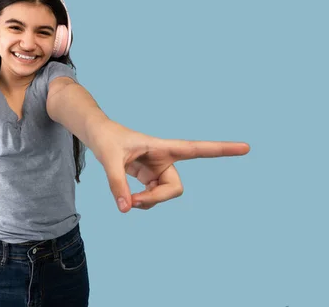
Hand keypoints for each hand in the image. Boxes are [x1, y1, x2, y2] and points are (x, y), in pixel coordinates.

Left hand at [91, 120, 250, 212]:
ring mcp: (158, 170)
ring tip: (127, 199)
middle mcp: (165, 159)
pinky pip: (152, 198)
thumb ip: (117, 184)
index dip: (221, 149)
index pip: (197, 149)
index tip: (246, 147)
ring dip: (148, 202)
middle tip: (134, 202)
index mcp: (164, 147)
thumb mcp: (109, 159)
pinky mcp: (149, 178)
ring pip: (164, 196)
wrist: (98, 136)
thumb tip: (125, 209)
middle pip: (175, 188)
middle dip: (157, 199)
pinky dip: (141, 202)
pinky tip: (128, 198)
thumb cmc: (107, 140)